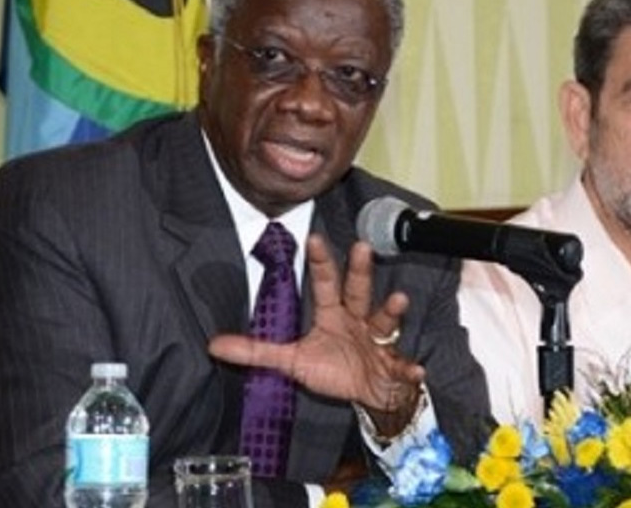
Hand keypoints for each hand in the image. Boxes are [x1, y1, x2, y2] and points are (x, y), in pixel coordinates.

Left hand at [208, 234, 424, 422]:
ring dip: (392, 310)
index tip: (314, 239)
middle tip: (361, 248)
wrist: (371, 391)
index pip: (326, 283)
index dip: (321, 262)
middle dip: (361, 270)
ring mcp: (377, 340)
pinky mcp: (393, 365)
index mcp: (333, 314)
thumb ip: (256, 352)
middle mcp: (357, 320)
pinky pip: (402, 367)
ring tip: (399, 300)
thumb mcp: (292, 361)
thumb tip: (215, 345)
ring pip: (385, 320)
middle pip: (358, 290)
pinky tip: (415, 371)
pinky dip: (409, 370)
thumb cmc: (334, 369)